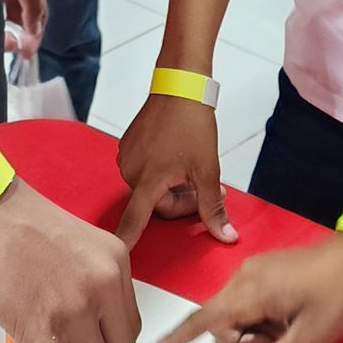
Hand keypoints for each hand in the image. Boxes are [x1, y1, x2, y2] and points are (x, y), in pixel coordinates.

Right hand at [115, 92, 234, 246]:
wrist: (180, 86)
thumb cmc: (193, 124)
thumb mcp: (208, 169)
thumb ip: (213, 207)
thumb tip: (226, 237)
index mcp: (148, 180)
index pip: (134, 221)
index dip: (127, 241)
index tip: (116, 257)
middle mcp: (130, 171)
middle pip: (157, 204)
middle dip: (183, 201)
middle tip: (210, 190)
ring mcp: (127, 157)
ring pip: (152, 188)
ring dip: (174, 186)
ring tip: (196, 170)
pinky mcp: (127, 145)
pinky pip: (145, 171)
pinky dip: (163, 172)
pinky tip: (179, 157)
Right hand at [148, 233, 342, 342]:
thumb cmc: (334, 299)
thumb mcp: (307, 340)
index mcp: (249, 293)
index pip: (203, 320)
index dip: (177, 338)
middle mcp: (244, 278)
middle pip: (221, 321)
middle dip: (243, 341)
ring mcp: (255, 270)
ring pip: (235, 311)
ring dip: (255, 329)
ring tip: (290, 328)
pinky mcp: (266, 268)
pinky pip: (249, 299)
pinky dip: (262, 315)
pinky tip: (290, 315)